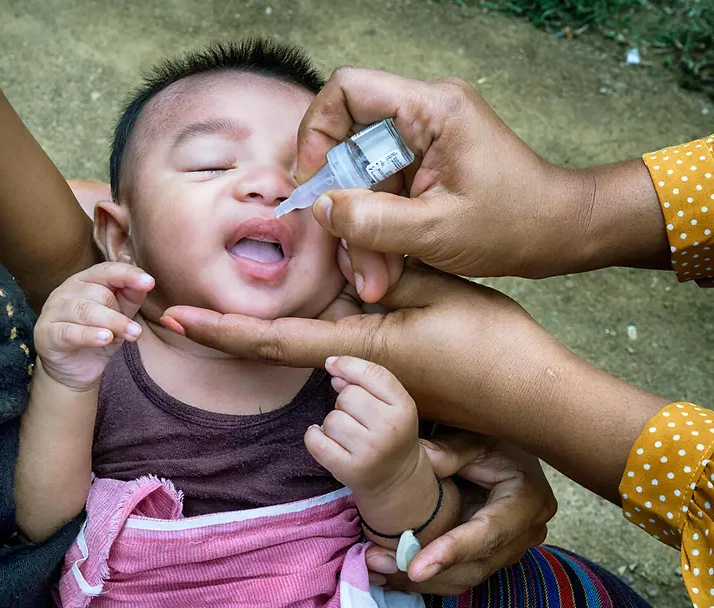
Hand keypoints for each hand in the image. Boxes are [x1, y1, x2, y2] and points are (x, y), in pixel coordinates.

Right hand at [35, 262, 153, 390]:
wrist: (73, 369)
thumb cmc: (97, 336)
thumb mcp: (119, 316)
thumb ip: (131, 297)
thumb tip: (146, 282)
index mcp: (83, 281)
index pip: (106, 270)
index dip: (128, 274)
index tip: (149, 282)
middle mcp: (65, 291)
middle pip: (98, 293)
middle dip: (121, 313)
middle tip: (135, 332)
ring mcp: (53, 311)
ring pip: (85, 311)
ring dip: (113, 323)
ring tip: (131, 335)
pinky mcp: (46, 334)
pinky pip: (69, 332)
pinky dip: (89, 335)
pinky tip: (105, 338)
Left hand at [162, 262, 666, 501]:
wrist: (536, 394)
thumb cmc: (493, 345)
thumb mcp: (436, 290)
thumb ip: (381, 264)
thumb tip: (338, 236)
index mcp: (360, 350)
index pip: (275, 341)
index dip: (222, 331)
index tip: (177, 319)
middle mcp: (356, 371)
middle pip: (281, 347)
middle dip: (232, 329)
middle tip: (182, 306)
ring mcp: (373, 378)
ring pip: (315, 343)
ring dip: (285, 321)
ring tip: (261, 297)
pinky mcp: (393, 374)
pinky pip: (344, 345)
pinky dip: (324, 320)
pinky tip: (334, 290)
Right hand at [294, 67, 668, 290]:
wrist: (560, 232)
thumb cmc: (515, 225)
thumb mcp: (436, 233)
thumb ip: (371, 222)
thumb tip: (320, 209)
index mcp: (434, 110)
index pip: (348, 90)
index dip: (317, 132)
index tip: (312, 182)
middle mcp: (426, 114)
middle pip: (350, 143)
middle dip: (342, 202)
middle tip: (346, 252)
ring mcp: (425, 139)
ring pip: (363, 176)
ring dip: (360, 226)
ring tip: (372, 276)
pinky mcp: (426, 164)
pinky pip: (382, 191)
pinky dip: (377, 229)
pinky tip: (384, 267)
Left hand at [305, 357, 422, 496]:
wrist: (398, 479)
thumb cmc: (390, 434)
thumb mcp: (392, 405)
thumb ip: (367, 381)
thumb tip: (333, 366)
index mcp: (404, 407)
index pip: (372, 374)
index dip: (348, 365)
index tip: (332, 365)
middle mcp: (389, 428)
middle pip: (347, 395)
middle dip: (344, 402)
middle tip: (356, 417)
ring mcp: (370, 451)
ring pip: (331, 419)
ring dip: (333, 423)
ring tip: (348, 434)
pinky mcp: (350, 469)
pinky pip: (316, 441)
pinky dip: (313, 436)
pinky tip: (323, 437)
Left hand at [365, 432, 555, 595]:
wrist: (508, 450)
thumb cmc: (492, 439)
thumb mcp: (474, 437)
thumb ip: (451, 450)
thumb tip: (423, 460)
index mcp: (527, 500)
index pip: (488, 534)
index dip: (451, 552)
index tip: (416, 568)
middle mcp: (525, 532)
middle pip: (474, 566)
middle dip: (425, 571)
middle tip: (378, 563)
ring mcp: (508, 547)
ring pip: (463, 577)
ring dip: (418, 577)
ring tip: (377, 567)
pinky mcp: (488, 554)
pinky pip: (457, 573)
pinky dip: (425, 575)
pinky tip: (389, 568)